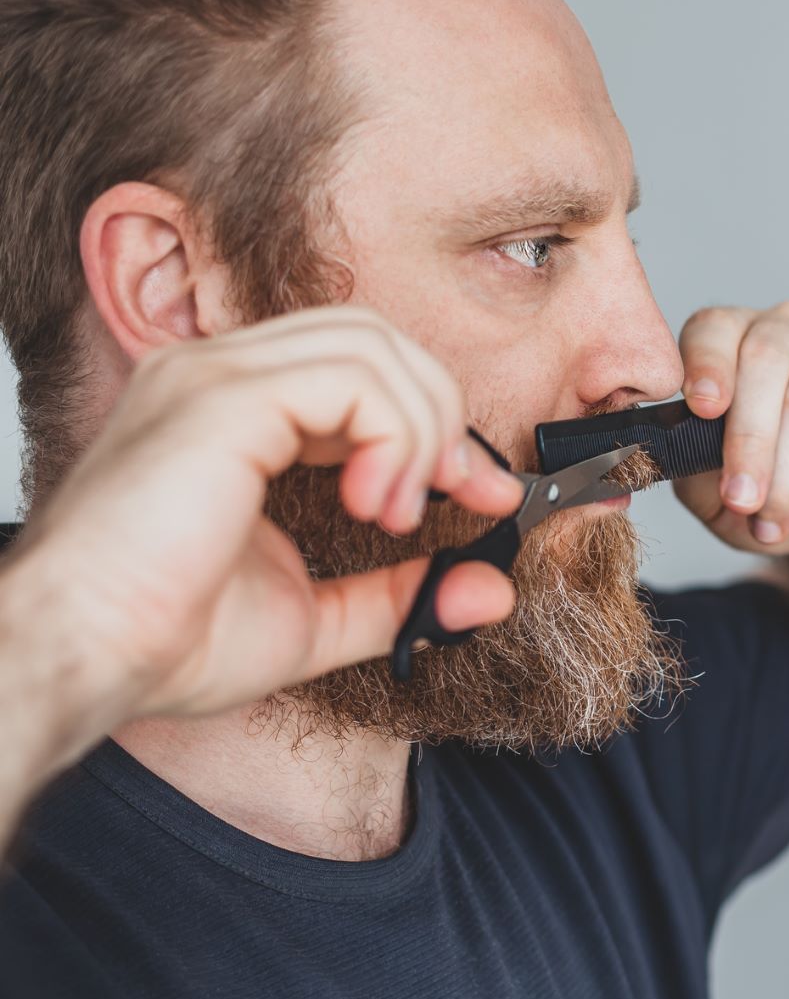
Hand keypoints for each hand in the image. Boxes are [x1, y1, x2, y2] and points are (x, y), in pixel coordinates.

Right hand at [10, 306, 523, 722]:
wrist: (87, 659)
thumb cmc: (166, 639)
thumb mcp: (318, 617)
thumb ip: (400, 594)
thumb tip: (492, 588)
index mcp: (232, 410)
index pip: (362, 367)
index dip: (436, 422)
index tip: (485, 493)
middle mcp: (217, 374)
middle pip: (377, 338)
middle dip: (442, 416)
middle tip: (459, 496)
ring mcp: (214, 375)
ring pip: (373, 346)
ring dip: (419, 431)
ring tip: (396, 512)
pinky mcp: (224, 398)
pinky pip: (353, 377)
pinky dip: (394, 435)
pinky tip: (374, 500)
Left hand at [673, 302, 788, 553]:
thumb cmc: (768, 487)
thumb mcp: (710, 488)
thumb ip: (690, 463)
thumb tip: (681, 452)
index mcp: (738, 340)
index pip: (715, 328)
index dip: (707, 364)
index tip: (703, 409)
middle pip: (764, 359)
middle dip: (746, 437)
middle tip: (739, 497)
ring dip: (782, 473)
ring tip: (770, 519)